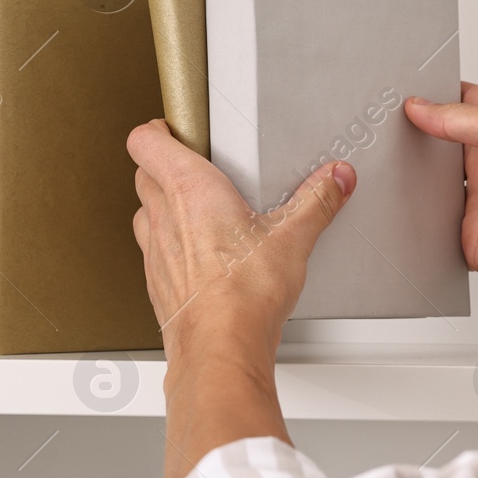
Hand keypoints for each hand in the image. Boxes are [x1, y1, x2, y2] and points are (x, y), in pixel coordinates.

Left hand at [128, 119, 355, 477]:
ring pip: (144, 212)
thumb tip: (333, 180)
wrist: (219, 350)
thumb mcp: (292, 239)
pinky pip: (153, 251)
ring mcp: (154, 251)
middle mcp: (163, 216)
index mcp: (189, 190)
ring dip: (162, 205)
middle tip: (195, 166)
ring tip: (197, 210)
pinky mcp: (156, 281)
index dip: (156, 129)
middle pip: (144, 173)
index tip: (175, 127)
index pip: (146, 140)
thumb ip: (315, 202)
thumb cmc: (242, 296)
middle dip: (164, 165)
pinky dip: (169, 245)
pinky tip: (199, 257)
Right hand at [405, 83, 477, 345]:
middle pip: (440, 143)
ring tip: (384, 167)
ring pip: (431, 184)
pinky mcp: (469, 233)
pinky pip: (432, 225)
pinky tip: (403, 209)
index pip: (460, 102)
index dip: (431, 97)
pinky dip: (415, 220)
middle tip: (384, 130)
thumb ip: (460, 116)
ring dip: (412, 180)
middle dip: (415, 137)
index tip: (402, 95)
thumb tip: (422, 107)